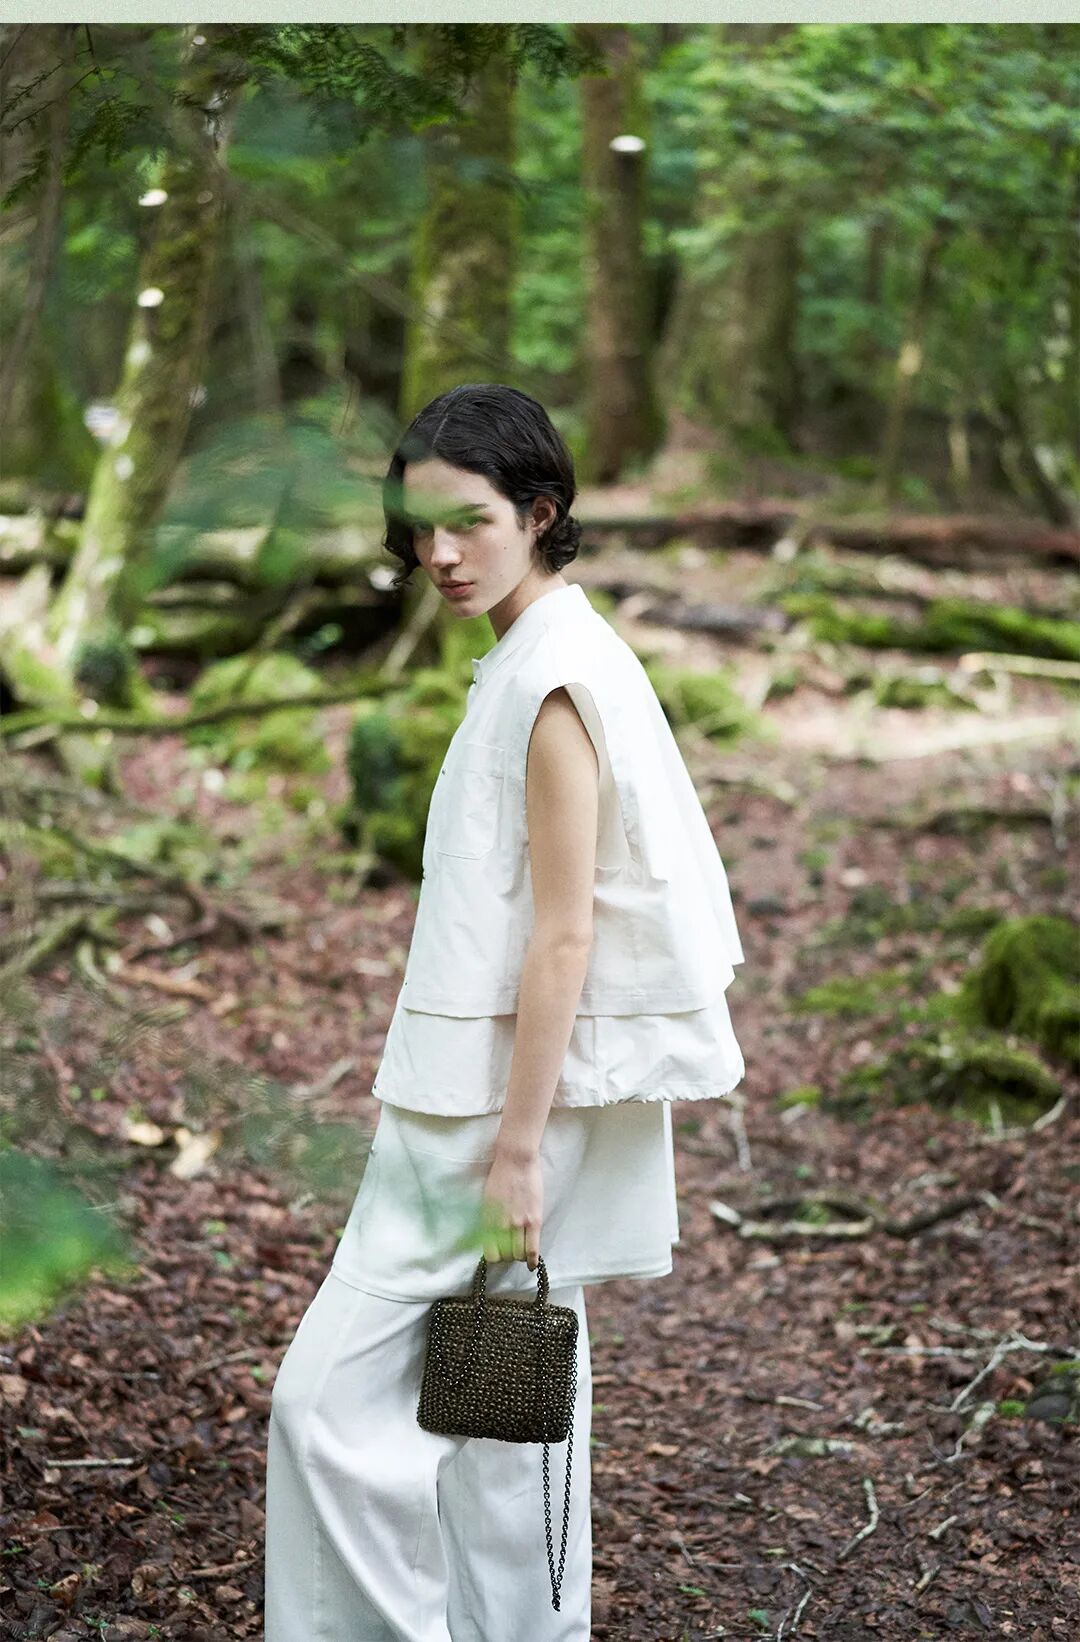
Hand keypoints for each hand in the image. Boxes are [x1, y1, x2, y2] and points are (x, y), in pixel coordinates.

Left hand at [480, 1148, 542, 1270]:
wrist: (515, 1159)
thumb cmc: (500, 1175)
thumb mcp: (487, 1199)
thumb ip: (488, 1219)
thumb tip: (488, 1236)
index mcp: (487, 1221)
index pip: (490, 1253)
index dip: (495, 1257)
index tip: (498, 1254)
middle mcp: (501, 1226)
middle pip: (505, 1256)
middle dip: (508, 1256)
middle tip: (512, 1250)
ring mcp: (518, 1224)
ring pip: (519, 1255)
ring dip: (520, 1256)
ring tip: (522, 1251)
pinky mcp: (534, 1220)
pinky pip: (533, 1249)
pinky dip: (533, 1260)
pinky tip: (532, 1264)